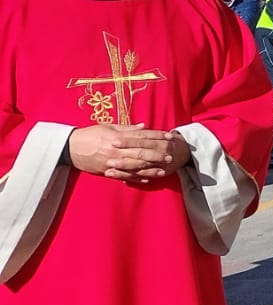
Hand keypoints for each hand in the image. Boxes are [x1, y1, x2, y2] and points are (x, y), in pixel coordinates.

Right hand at [69, 125, 188, 181]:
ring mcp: (112, 163)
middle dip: (157, 154)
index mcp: (117, 138)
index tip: (169, 137)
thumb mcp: (108, 127)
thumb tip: (144, 126)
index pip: (142, 137)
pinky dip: (136, 178)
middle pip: (141, 153)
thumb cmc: (89, 135)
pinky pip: (124, 176)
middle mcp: (116, 151)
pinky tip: (148, 179)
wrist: (69, 148)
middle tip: (171, 156)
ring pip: (135, 167)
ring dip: (151, 169)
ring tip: (164, 170)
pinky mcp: (106, 172)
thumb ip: (127, 128)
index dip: (157, 137)